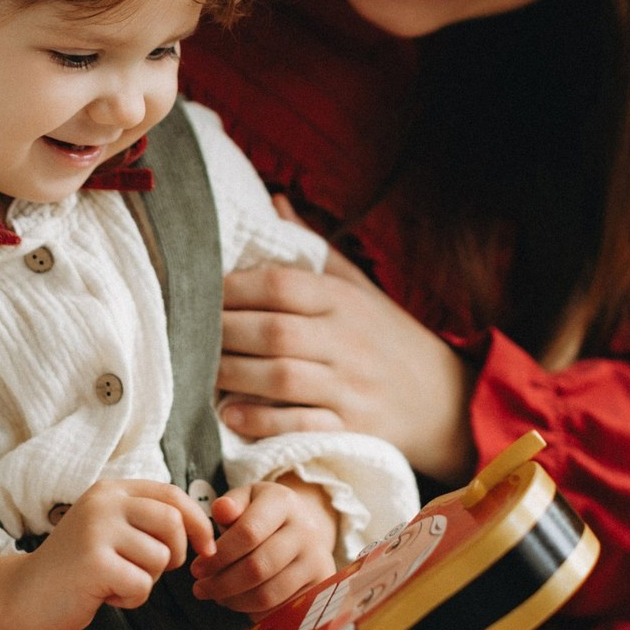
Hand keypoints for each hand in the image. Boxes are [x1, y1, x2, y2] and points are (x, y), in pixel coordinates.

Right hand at [0, 479, 213, 629]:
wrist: (26, 594)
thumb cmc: (78, 564)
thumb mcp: (110, 527)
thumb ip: (144, 518)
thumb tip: (200, 525)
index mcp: (111, 490)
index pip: (171, 494)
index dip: (197, 520)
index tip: (207, 546)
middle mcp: (104, 502)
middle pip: (172, 521)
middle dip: (176, 552)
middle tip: (157, 569)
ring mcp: (97, 530)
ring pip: (159, 557)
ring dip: (147, 580)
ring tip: (118, 581)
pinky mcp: (94, 563)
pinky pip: (141, 585)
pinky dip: (131, 598)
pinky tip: (106, 595)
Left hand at [189, 476, 336, 616]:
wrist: (303, 526)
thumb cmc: (264, 513)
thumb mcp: (247, 499)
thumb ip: (230, 504)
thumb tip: (220, 509)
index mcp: (284, 502)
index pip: (248, 533)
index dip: (219, 555)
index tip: (196, 568)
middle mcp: (306, 531)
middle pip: (257, 568)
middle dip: (221, 583)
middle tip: (200, 589)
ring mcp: (316, 560)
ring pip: (268, 594)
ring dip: (234, 601)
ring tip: (217, 596)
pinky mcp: (319, 587)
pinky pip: (281, 610)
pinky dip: (255, 612)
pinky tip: (239, 602)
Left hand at [219, 197, 477, 484]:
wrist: (444, 399)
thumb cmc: (385, 336)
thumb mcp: (358, 287)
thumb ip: (312, 248)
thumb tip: (273, 199)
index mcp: (343, 300)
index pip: (282, 285)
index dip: (234, 286)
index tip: (201, 289)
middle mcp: (347, 341)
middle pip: (274, 332)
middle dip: (222, 333)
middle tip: (185, 334)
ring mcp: (351, 387)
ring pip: (281, 377)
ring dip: (231, 374)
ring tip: (198, 371)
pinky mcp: (353, 429)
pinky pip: (301, 424)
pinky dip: (261, 420)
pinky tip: (230, 413)